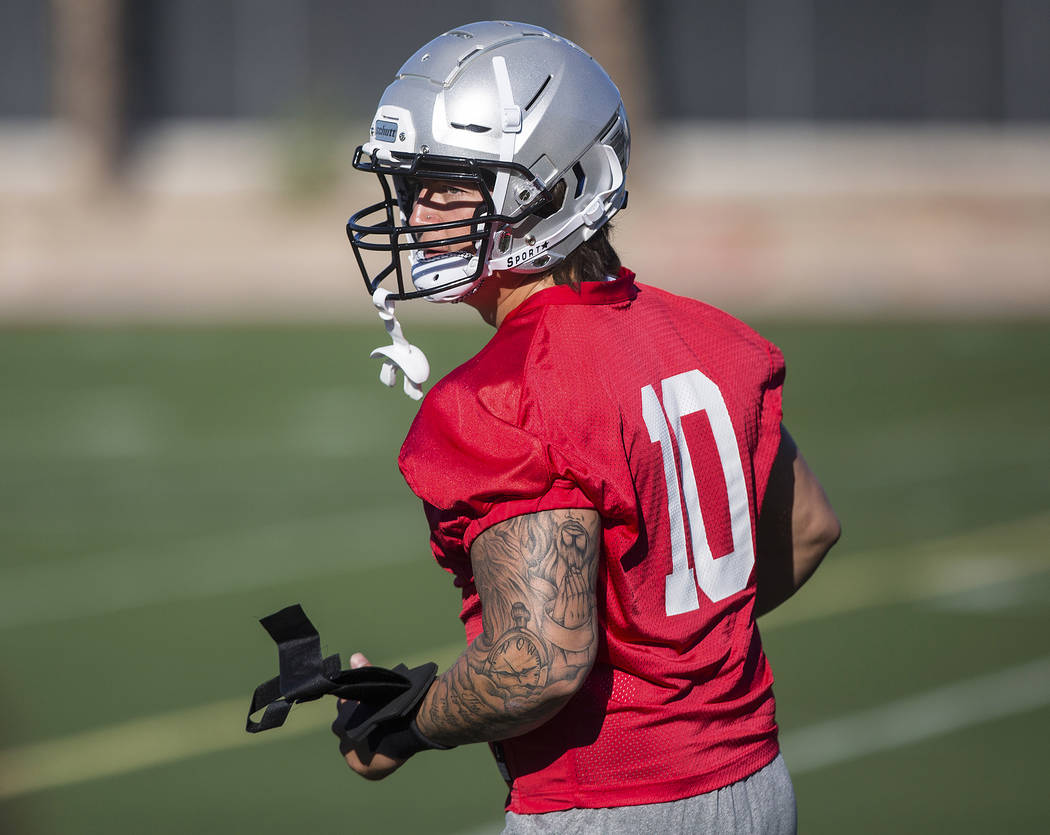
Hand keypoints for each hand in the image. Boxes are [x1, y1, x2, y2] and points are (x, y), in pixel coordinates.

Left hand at [338, 652, 406, 779]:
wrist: (402, 726)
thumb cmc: (392, 701)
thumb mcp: (377, 685)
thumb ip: (365, 671)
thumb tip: (355, 655)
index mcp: (344, 709)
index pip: (345, 707)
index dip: (356, 707)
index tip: (368, 707)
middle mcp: (341, 730)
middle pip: (345, 727)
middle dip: (357, 726)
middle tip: (377, 725)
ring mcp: (348, 750)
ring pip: (352, 747)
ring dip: (362, 745)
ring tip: (381, 741)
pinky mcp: (359, 767)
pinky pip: (363, 765)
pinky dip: (371, 761)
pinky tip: (382, 755)